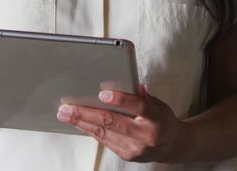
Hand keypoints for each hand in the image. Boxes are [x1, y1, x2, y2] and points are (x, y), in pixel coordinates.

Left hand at [56, 85, 185, 162]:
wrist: (171, 146)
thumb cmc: (162, 119)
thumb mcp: (158, 104)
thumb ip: (141, 96)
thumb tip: (123, 81)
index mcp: (157, 118)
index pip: (139, 107)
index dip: (121, 100)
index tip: (102, 93)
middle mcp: (146, 136)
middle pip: (113, 122)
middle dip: (87, 114)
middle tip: (67, 107)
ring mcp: (136, 148)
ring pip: (104, 133)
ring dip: (81, 122)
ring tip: (65, 114)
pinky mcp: (127, 155)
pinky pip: (104, 141)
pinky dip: (90, 130)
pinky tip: (78, 122)